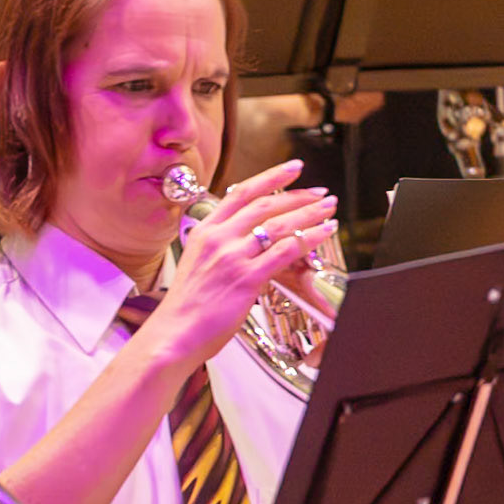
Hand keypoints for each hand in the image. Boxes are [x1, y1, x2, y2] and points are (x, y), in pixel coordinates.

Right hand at [148, 159, 336, 371]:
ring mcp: (232, 258)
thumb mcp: (196, 264)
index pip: (241, 193)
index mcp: (204, 232)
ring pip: (279, 224)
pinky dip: (309, 239)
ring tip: (328, 210)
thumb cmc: (185, 308)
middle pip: (264, 205)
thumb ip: (218, 247)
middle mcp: (218, 240)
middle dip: (298, 195)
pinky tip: (323, 234)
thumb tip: (245, 240)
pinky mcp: (247, 278)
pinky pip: (286, 251)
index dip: (271, 177)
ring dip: (309, 214)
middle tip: (321, 194)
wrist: (174, 334)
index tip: (293, 168)